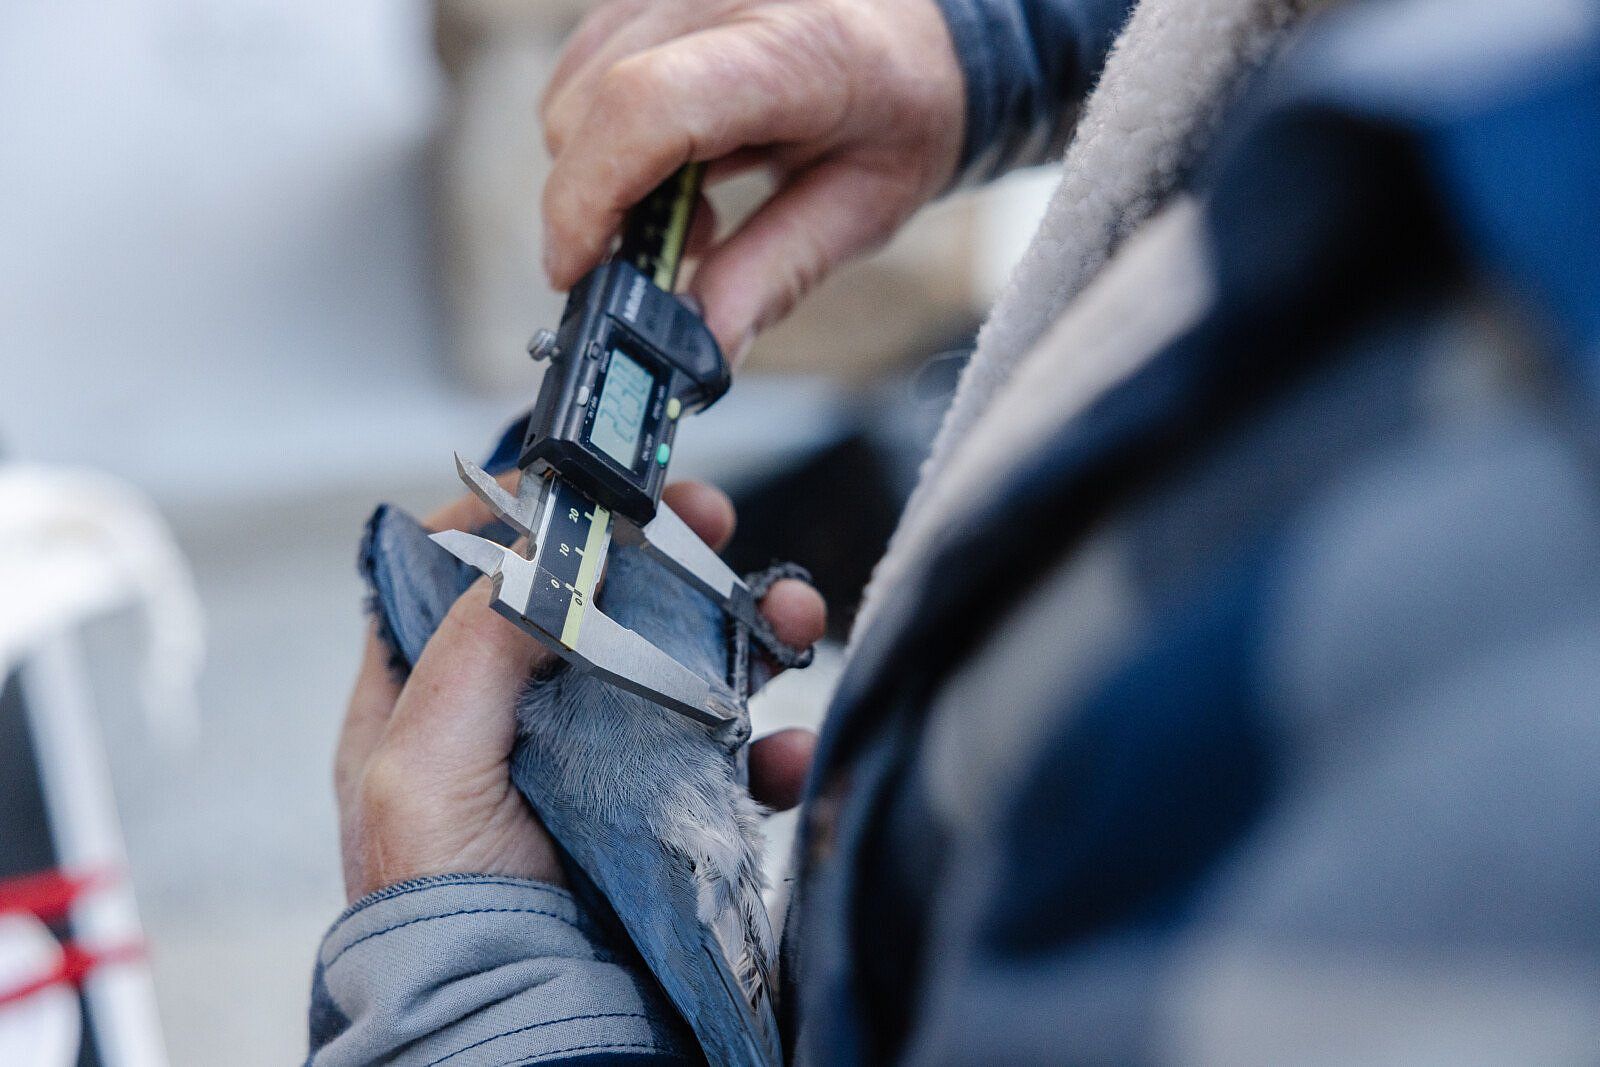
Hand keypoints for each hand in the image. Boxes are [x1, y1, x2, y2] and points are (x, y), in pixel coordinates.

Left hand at [335, 478, 824, 901]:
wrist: (533, 1028)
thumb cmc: (443, 913)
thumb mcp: (419, 770)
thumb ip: (468, 650)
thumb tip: (533, 547)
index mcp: (429, 703)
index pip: (466, 575)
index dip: (527, 517)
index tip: (590, 482)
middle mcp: (515, 723)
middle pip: (591, 603)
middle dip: (660, 554)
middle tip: (712, 518)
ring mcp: (595, 766)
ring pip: (675, 664)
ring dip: (741, 629)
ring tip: (792, 621)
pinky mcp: (661, 814)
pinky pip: (727, 756)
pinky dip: (768, 742)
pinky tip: (784, 749)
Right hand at [540, 0, 964, 359]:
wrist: (933, 31)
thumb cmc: (909, 113)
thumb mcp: (865, 210)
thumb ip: (775, 276)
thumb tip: (697, 348)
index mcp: (796, 51)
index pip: (645, 108)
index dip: (589, 198)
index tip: (578, 271)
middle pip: (590, 109)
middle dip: (601, 204)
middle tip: (674, 251)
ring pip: (572, 90)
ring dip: (605, 169)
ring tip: (693, 201)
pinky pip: (585, 64)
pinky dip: (610, 130)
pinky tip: (681, 155)